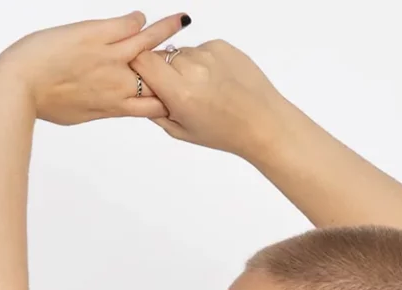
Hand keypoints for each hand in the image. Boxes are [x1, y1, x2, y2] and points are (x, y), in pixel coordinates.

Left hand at [1, 11, 187, 125]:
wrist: (23, 85)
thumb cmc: (45, 102)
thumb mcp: (78, 114)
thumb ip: (98, 105)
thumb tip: (102, 102)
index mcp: (115, 106)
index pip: (155, 105)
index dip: (167, 99)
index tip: (174, 93)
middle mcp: (119, 83)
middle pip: (159, 76)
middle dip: (172, 67)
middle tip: (181, 56)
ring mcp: (110, 57)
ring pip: (150, 43)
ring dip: (167, 30)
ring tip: (181, 21)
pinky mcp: (97, 35)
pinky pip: (127, 25)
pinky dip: (136, 20)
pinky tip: (139, 17)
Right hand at [132, 38, 289, 155]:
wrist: (262, 122)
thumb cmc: (224, 132)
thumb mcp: (182, 131)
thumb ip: (155, 111)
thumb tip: (139, 93)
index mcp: (179, 92)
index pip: (142, 61)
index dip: (140, 70)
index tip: (146, 81)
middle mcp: (192, 68)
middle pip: (161, 57)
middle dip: (165, 72)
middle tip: (182, 93)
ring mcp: (208, 53)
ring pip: (182, 53)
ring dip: (185, 67)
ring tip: (205, 90)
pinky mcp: (221, 45)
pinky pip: (201, 49)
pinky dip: (204, 63)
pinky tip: (217, 81)